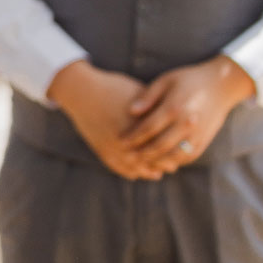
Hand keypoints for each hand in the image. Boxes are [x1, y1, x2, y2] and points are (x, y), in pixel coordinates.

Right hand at [47, 59, 166, 180]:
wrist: (81, 91)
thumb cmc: (113, 88)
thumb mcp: (139, 94)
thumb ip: (156, 109)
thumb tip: (174, 115)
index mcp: (139, 125)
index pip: (161, 144)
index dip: (173, 150)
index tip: (181, 151)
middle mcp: (126, 139)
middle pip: (149, 159)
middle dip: (161, 164)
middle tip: (172, 166)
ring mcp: (111, 146)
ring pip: (133, 167)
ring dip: (145, 171)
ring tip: (156, 172)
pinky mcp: (100, 149)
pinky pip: (116, 166)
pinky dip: (127, 171)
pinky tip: (136, 173)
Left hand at [119, 55, 255, 173]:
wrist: (222, 85)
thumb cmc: (187, 80)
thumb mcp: (165, 81)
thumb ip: (147, 96)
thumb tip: (130, 111)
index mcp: (174, 108)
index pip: (149, 128)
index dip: (133, 136)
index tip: (119, 141)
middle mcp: (187, 123)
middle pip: (160, 145)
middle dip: (141, 153)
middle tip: (126, 156)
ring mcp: (198, 134)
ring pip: (175, 155)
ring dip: (157, 161)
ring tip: (141, 163)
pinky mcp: (205, 139)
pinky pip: (188, 156)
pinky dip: (174, 161)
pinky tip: (161, 161)